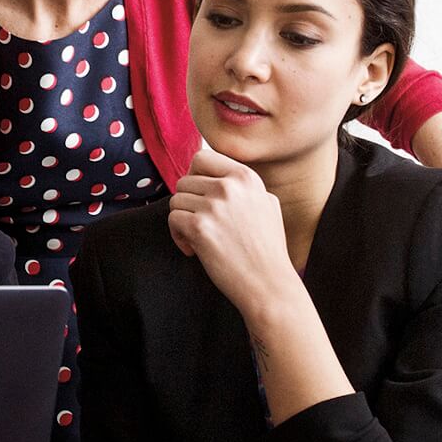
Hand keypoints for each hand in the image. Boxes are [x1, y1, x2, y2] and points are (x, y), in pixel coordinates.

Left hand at [167, 146, 296, 313]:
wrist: (269, 284)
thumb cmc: (267, 250)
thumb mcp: (267, 205)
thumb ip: (243, 186)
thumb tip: (216, 174)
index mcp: (246, 177)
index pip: (202, 157)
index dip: (194, 176)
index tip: (199, 197)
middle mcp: (230, 187)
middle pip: (184, 181)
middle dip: (187, 204)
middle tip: (201, 225)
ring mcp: (214, 206)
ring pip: (175, 201)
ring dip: (181, 221)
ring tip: (199, 239)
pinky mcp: (199, 227)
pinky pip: (173, 220)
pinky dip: (178, 236)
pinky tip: (194, 250)